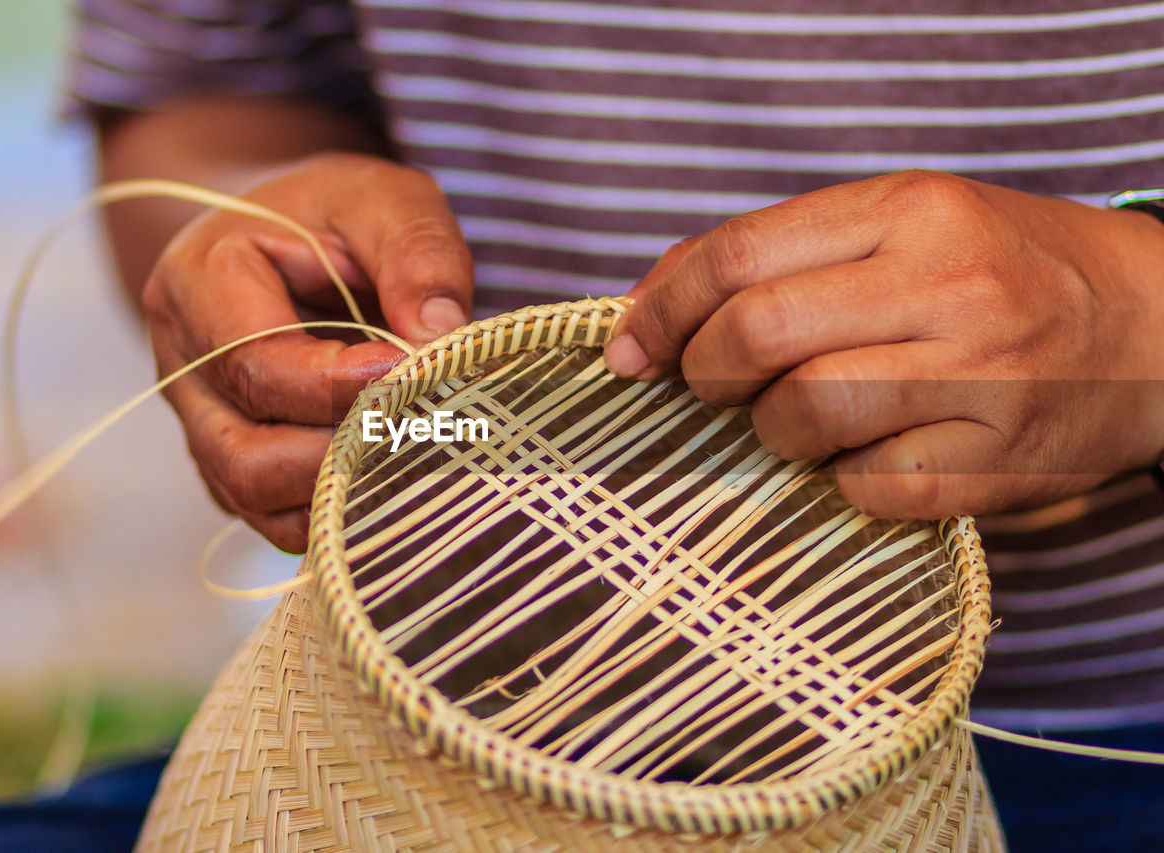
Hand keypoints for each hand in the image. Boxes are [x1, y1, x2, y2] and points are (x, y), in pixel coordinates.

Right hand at [144, 153, 472, 550]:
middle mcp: (181, 363)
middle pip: (244, 452)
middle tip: (421, 422)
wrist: (289, 238)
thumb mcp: (384, 198)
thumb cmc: (334, 213)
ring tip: (412, 449)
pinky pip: (274, 516)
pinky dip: (334, 508)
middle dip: (341, 450)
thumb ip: (417, 251)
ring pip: (253, 496)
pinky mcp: (231, 464)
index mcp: (198, 280)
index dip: (338, 385)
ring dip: (339, 488)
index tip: (414, 372)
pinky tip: (392, 474)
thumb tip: (443, 336)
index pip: (256, 363)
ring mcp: (201, 423)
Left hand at [605, 171, 1163, 517]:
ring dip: (769, 431)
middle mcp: (945, 283)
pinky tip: (864, 458)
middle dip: (701, 373)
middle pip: (756, 337)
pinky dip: (838, 482)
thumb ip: (785, 252)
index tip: (628, 349)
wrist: (1160, 327)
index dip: (661, 307)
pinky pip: (864, 488)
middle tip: (709, 386)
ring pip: (802, 415)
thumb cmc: (1004, 272)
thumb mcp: (906, 223)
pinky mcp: (997, 462)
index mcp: (909, 208)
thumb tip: (651, 299)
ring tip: (797, 422)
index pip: (738, 253)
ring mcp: (979, 377)